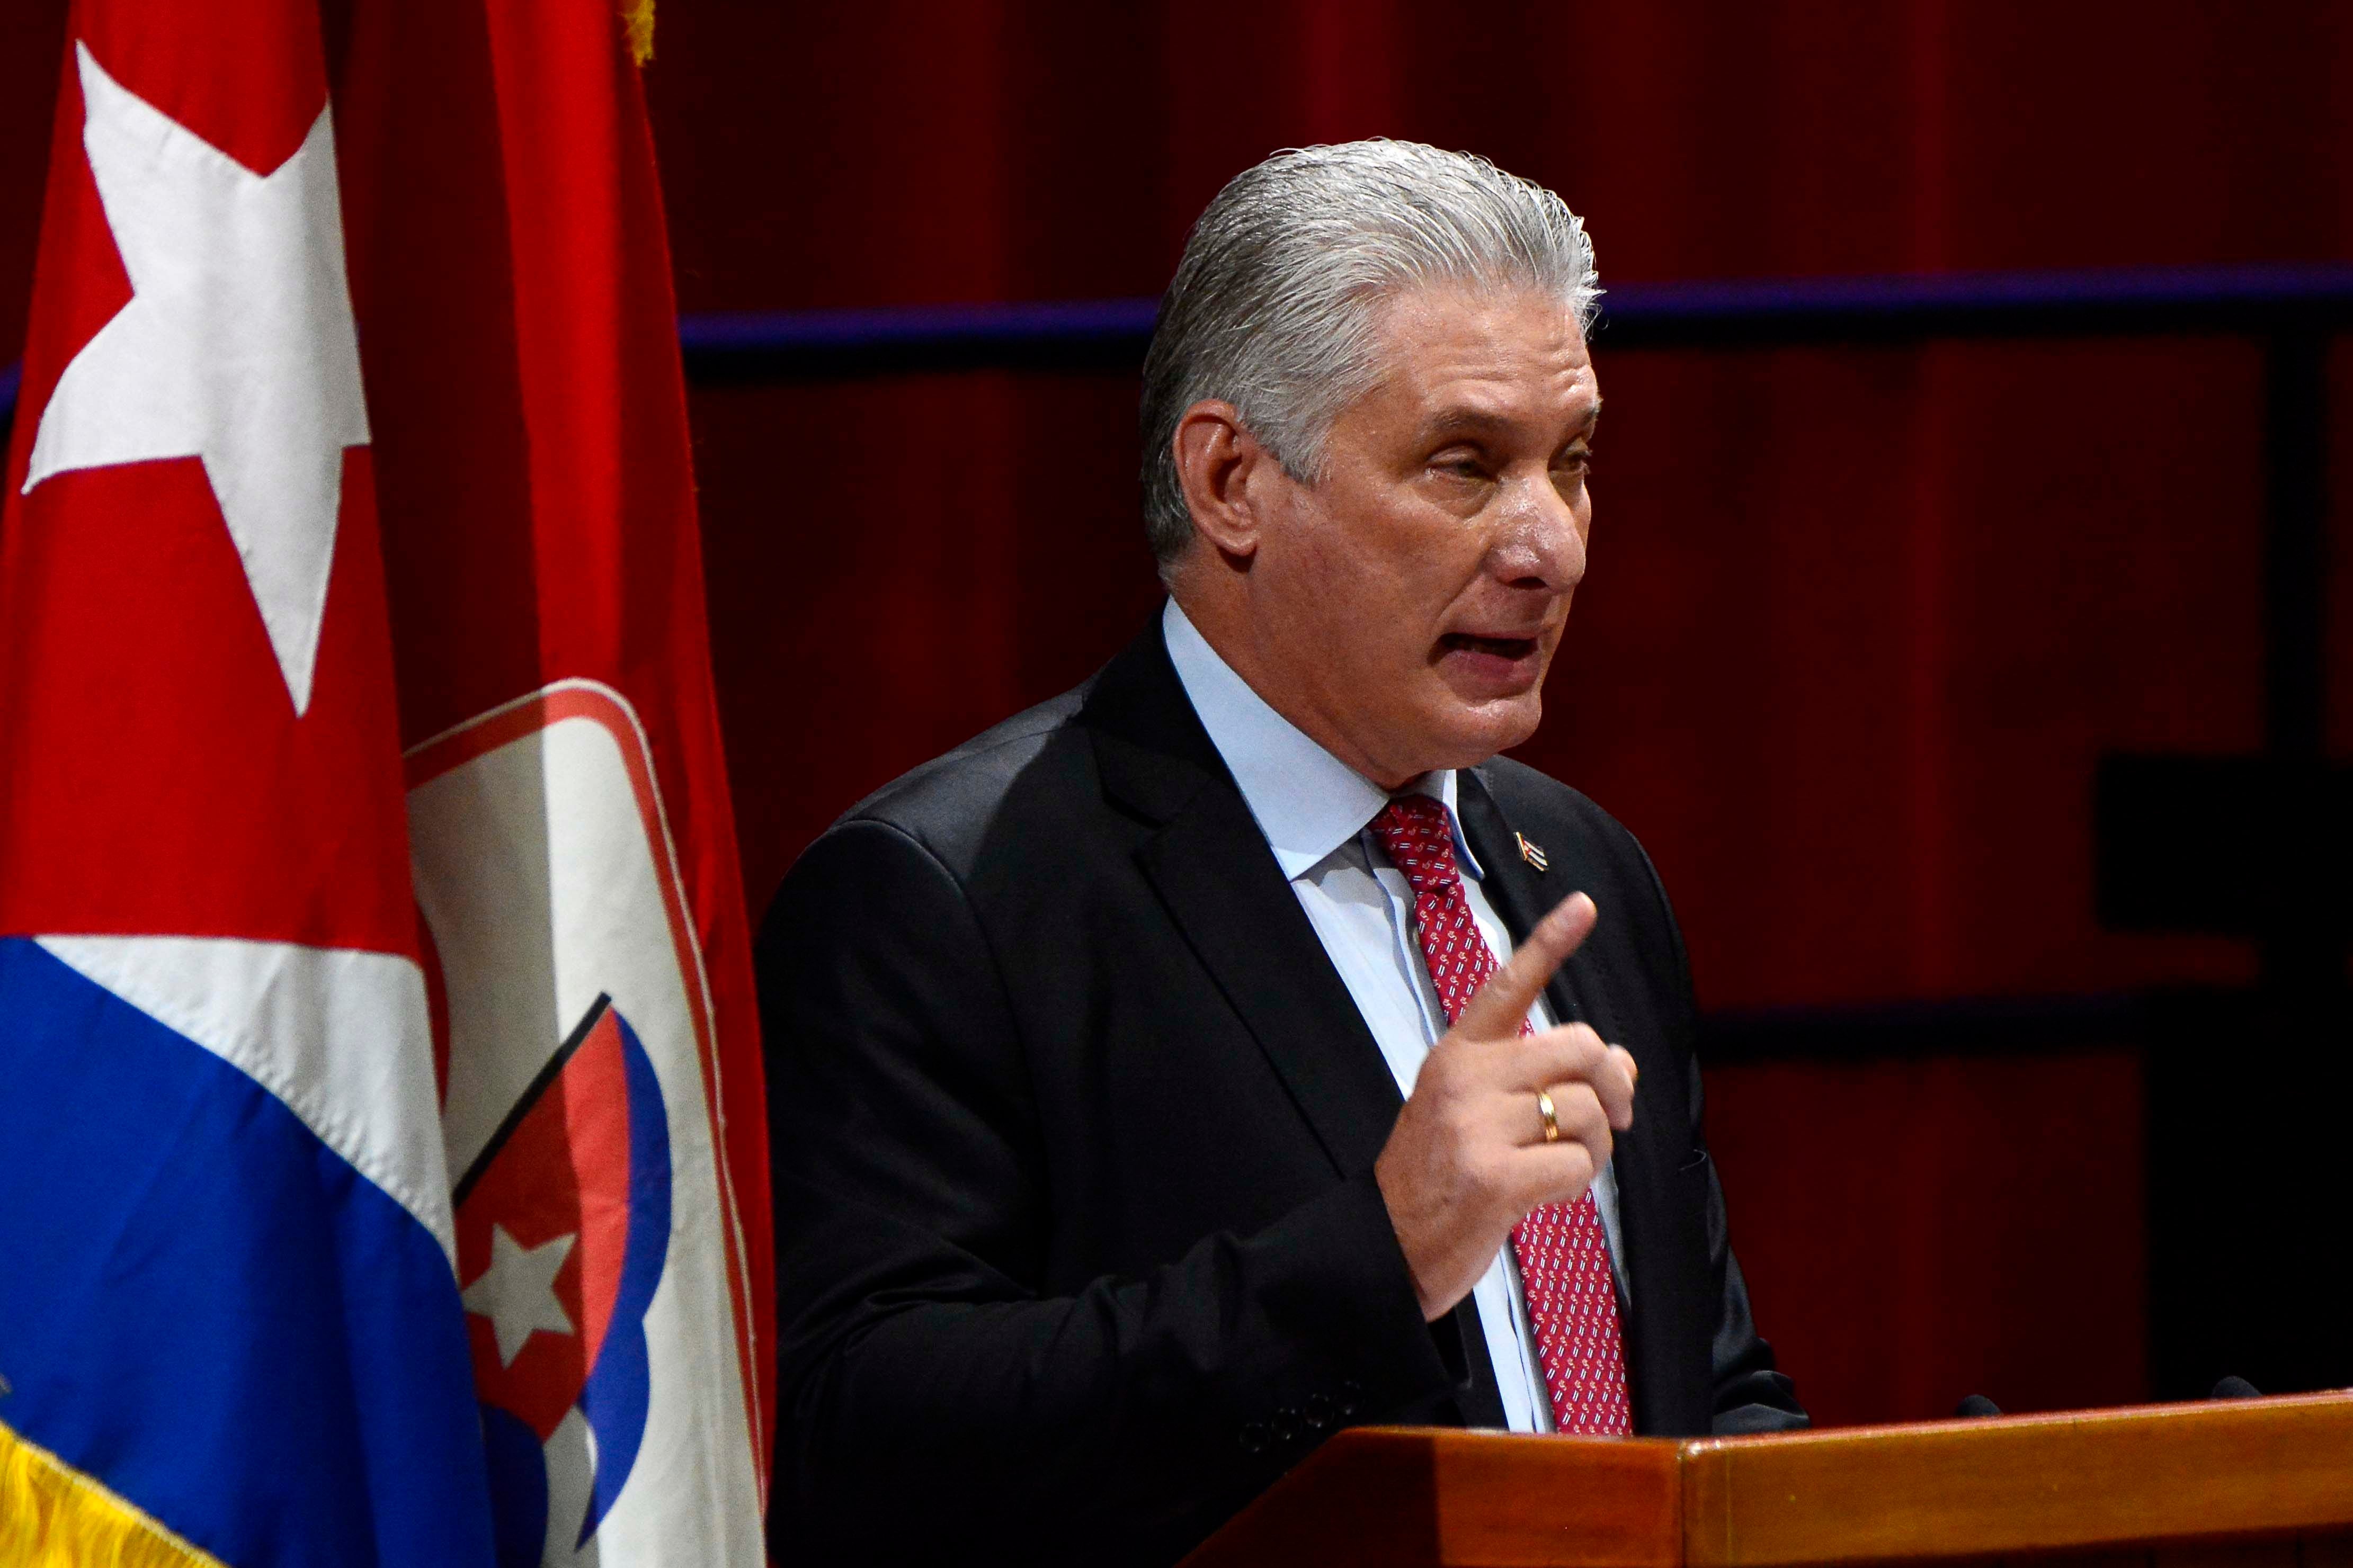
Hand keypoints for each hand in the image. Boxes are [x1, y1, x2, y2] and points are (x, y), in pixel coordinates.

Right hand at [1373, 892, 1638, 1321]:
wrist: (1385, 1247)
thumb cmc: (1438, 1177)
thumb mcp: (1473, 1112)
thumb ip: (1537, 1080)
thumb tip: (1622, 1062)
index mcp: (1455, 1056)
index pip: (1508, 986)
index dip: (1550, 943)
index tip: (1585, 905)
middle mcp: (1464, 1080)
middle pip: (1578, 1047)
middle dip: (1612, 1084)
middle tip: (1615, 1115)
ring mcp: (1477, 1128)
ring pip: (1585, 1110)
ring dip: (1596, 1143)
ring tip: (1563, 1163)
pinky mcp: (1495, 1179)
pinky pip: (1578, 1164)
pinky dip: (1578, 1181)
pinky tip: (1545, 1192)